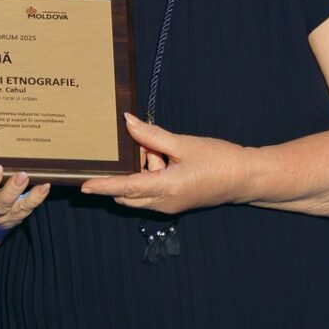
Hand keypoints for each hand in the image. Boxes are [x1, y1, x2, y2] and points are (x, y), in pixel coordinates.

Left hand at [79, 114, 252, 213]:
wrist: (245, 178)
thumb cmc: (219, 160)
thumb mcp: (184, 144)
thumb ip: (153, 135)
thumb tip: (128, 122)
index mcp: (165, 188)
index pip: (125, 188)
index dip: (103, 186)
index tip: (83, 186)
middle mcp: (164, 202)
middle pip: (128, 193)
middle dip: (125, 172)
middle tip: (142, 148)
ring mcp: (170, 205)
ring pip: (140, 192)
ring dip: (142, 172)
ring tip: (162, 150)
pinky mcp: (175, 202)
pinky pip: (153, 192)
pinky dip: (152, 175)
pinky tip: (167, 158)